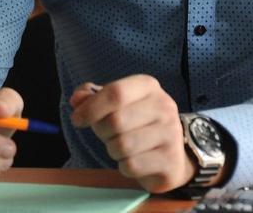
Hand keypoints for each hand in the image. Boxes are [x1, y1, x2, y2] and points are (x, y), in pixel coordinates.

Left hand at [70, 75, 193, 192]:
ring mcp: (171, 134)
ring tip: (122, 147)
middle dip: (101, 131)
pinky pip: (131, 166)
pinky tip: (134, 160)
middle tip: (106, 135)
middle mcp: (164, 106)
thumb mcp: (117, 104)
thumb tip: (76, 99)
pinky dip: (124, 167)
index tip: (77, 119)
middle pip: (115, 121)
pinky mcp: (170, 161)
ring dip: (113, 150)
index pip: (115, 93)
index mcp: (148, 86)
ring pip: (122, 146)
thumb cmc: (138, 123)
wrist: (175, 153)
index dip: (91, 107)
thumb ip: (93, 97)